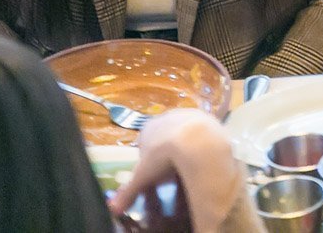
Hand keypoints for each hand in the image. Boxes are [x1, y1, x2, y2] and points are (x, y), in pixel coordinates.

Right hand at [109, 109, 246, 231]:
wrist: (195, 141)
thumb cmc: (163, 157)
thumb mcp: (142, 177)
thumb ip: (128, 191)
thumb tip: (113, 208)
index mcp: (148, 129)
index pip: (144, 144)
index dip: (149, 161)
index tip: (155, 174)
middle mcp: (167, 117)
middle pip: (164, 137)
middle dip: (167, 152)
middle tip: (172, 171)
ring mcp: (188, 115)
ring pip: (184, 133)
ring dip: (185, 146)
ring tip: (189, 165)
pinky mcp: (208, 117)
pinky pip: (203, 132)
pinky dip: (201, 143)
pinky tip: (203, 157)